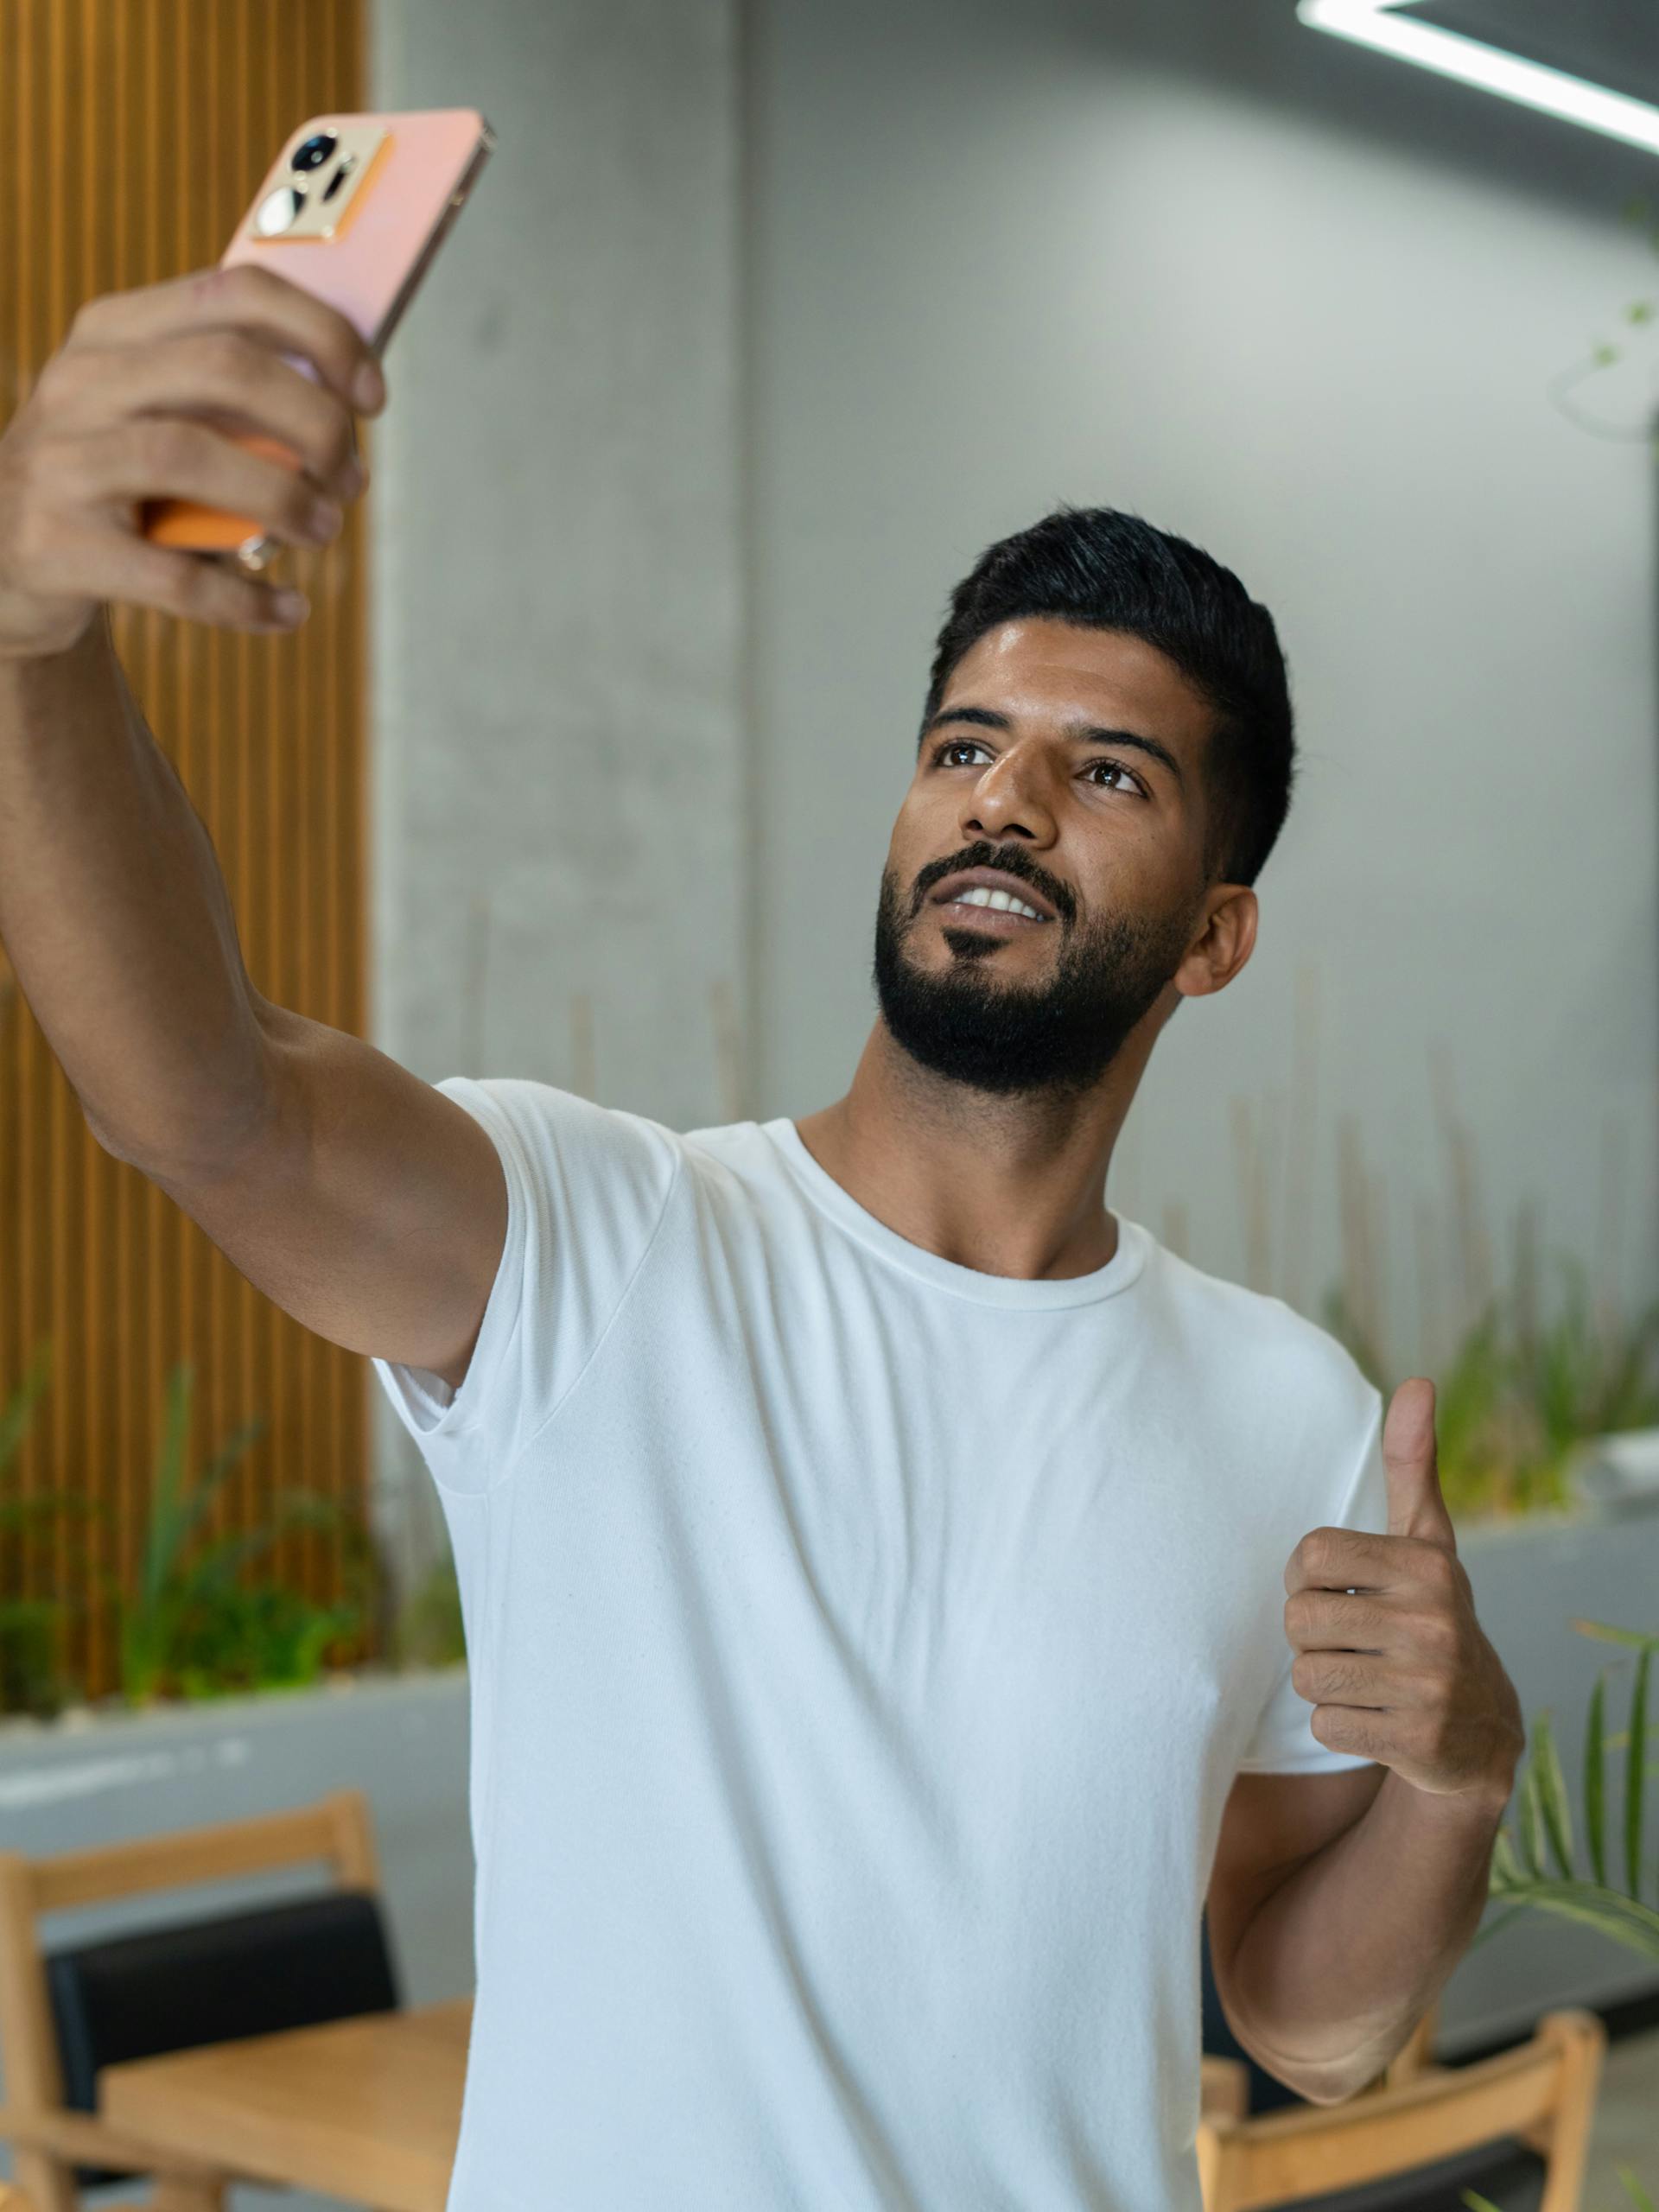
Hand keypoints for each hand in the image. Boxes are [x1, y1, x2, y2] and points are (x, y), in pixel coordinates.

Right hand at [0, 262, 383, 659]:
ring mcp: (60, 462)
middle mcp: (80, 382)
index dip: (323, 336)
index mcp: (114, 333)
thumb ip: (229, 404)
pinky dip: (242, 598)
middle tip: (351, 476)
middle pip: (224, 367)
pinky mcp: (53, 546)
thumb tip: (346, 409)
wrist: (2, 562)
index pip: (234, 292)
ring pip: (189, 454)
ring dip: (282, 497)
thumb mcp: (154, 419)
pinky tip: (286, 609)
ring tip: (323, 530)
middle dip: (313, 420)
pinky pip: (169, 575)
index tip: (373, 396)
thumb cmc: (115, 486)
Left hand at [1283, 1377, 1523, 1803]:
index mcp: (1426, 1565)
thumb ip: (1413, 1464)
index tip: (1338, 1591)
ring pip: (1306, 1675)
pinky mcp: (1418, 1740)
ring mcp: (1429, 1684)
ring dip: (1323, 1682)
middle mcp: (1434, 1621)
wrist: (1481, 1733)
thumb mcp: (1428, 1540)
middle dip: (1311, 1635)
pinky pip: (1325, 1725)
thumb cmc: (1430, 1615)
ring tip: (1369, 1678)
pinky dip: (1340, 1725)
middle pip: (1298, 1619)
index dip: (1305, 1577)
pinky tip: (1379, 1717)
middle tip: (1354, 1641)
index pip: (1308, 1556)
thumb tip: (1417, 1381)